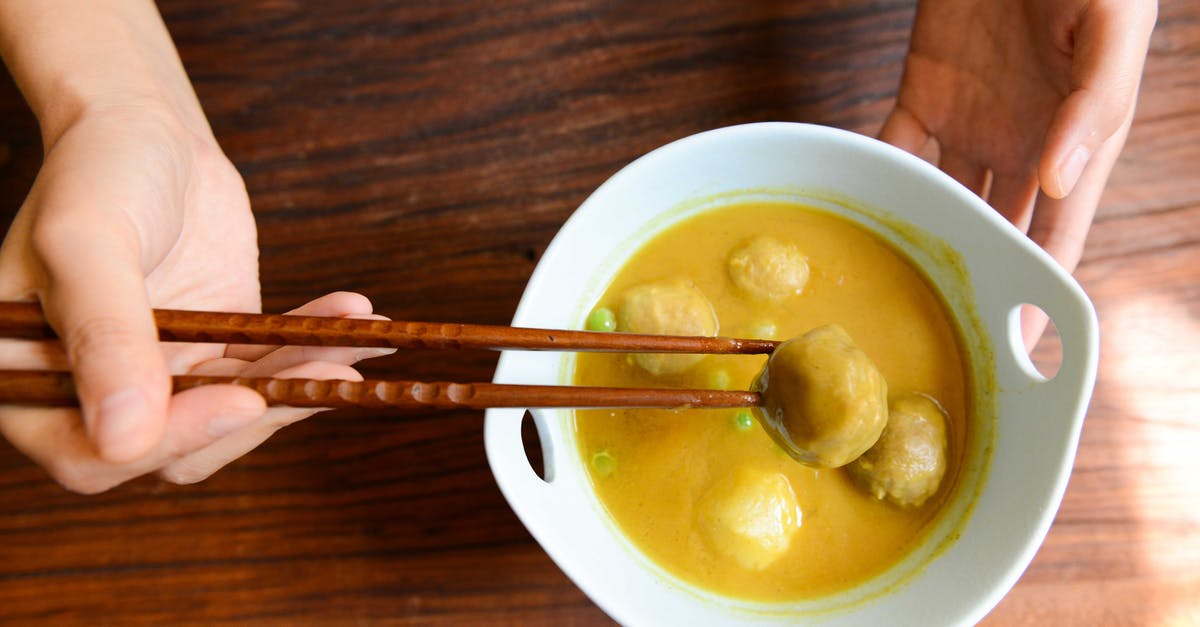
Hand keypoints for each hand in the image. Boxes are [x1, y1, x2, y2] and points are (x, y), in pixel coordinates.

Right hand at [0, 105, 388, 491]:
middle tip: (328, 373)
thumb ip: (104, 337)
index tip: (242, 401)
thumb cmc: (96, 172)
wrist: (145, 131)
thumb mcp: (88, 243)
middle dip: (257, 414)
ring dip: (299, 385)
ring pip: (232, 415)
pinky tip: (359, 321)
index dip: (171, 439)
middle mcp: (90, 394)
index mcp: (25, 380)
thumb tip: (124, 441)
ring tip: (353, 345)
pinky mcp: (212, 353)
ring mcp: (158, 377)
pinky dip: (312, 352)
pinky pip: (264, 371)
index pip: (94, 456)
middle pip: (174, 449)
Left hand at [879, 0, 1156, 345]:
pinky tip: (856, 207)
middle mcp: (1020, 145)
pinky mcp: (926, 92)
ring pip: (937, 195)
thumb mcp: (1111, 36)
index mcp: (1075, 145)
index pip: (1056, 234)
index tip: (1014, 343)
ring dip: (915, 232)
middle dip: (969, 275)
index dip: (1035, 288)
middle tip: (932, 327)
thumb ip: (1094, 108)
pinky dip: (875, 173)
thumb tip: (1058, 180)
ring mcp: (970, 122)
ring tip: (884, 282)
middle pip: (991, 227)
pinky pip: (896, 145)